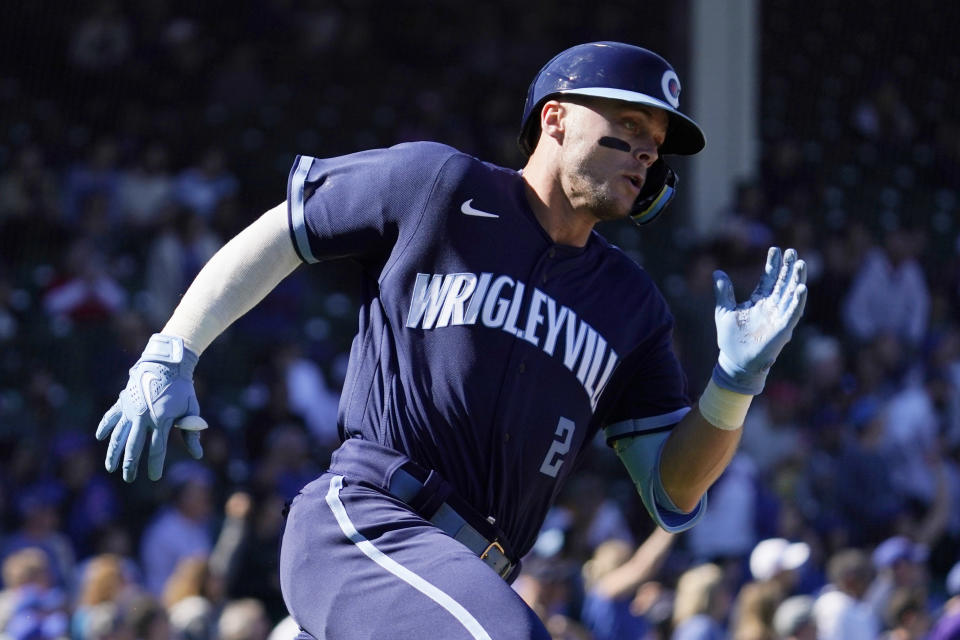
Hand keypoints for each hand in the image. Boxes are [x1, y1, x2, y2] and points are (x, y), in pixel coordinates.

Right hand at [96, 334, 207, 481]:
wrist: (166, 363)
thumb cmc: (182, 388)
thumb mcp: (191, 409)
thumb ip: (191, 432)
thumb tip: (198, 454)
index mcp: (162, 420)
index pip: (157, 449)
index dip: (155, 465)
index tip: (154, 477)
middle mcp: (143, 417)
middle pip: (134, 446)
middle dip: (130, 465)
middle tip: (128, 478)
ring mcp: (131, 409)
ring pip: (119, 435)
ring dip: (113, 452)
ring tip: (110, 467)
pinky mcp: (124, 401)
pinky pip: (111, 416)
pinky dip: (105, 426)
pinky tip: (100, 437)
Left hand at [712, 247, 806, 394]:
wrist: (735, 361)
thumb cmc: (731, 338)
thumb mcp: (723, 311)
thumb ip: (723, 292)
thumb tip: (717, 272)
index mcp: (759, 301)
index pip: (769, 279)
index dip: (773, 265)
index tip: (776, 249)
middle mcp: (772, 306)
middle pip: (783, 283)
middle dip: (788, 268)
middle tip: (792, 251)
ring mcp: (778, 316)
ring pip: (791, 294)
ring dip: (797, 280)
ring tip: (800, 263)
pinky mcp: (782, 329)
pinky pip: (793, 313)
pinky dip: (798, 301)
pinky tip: (801, 288)